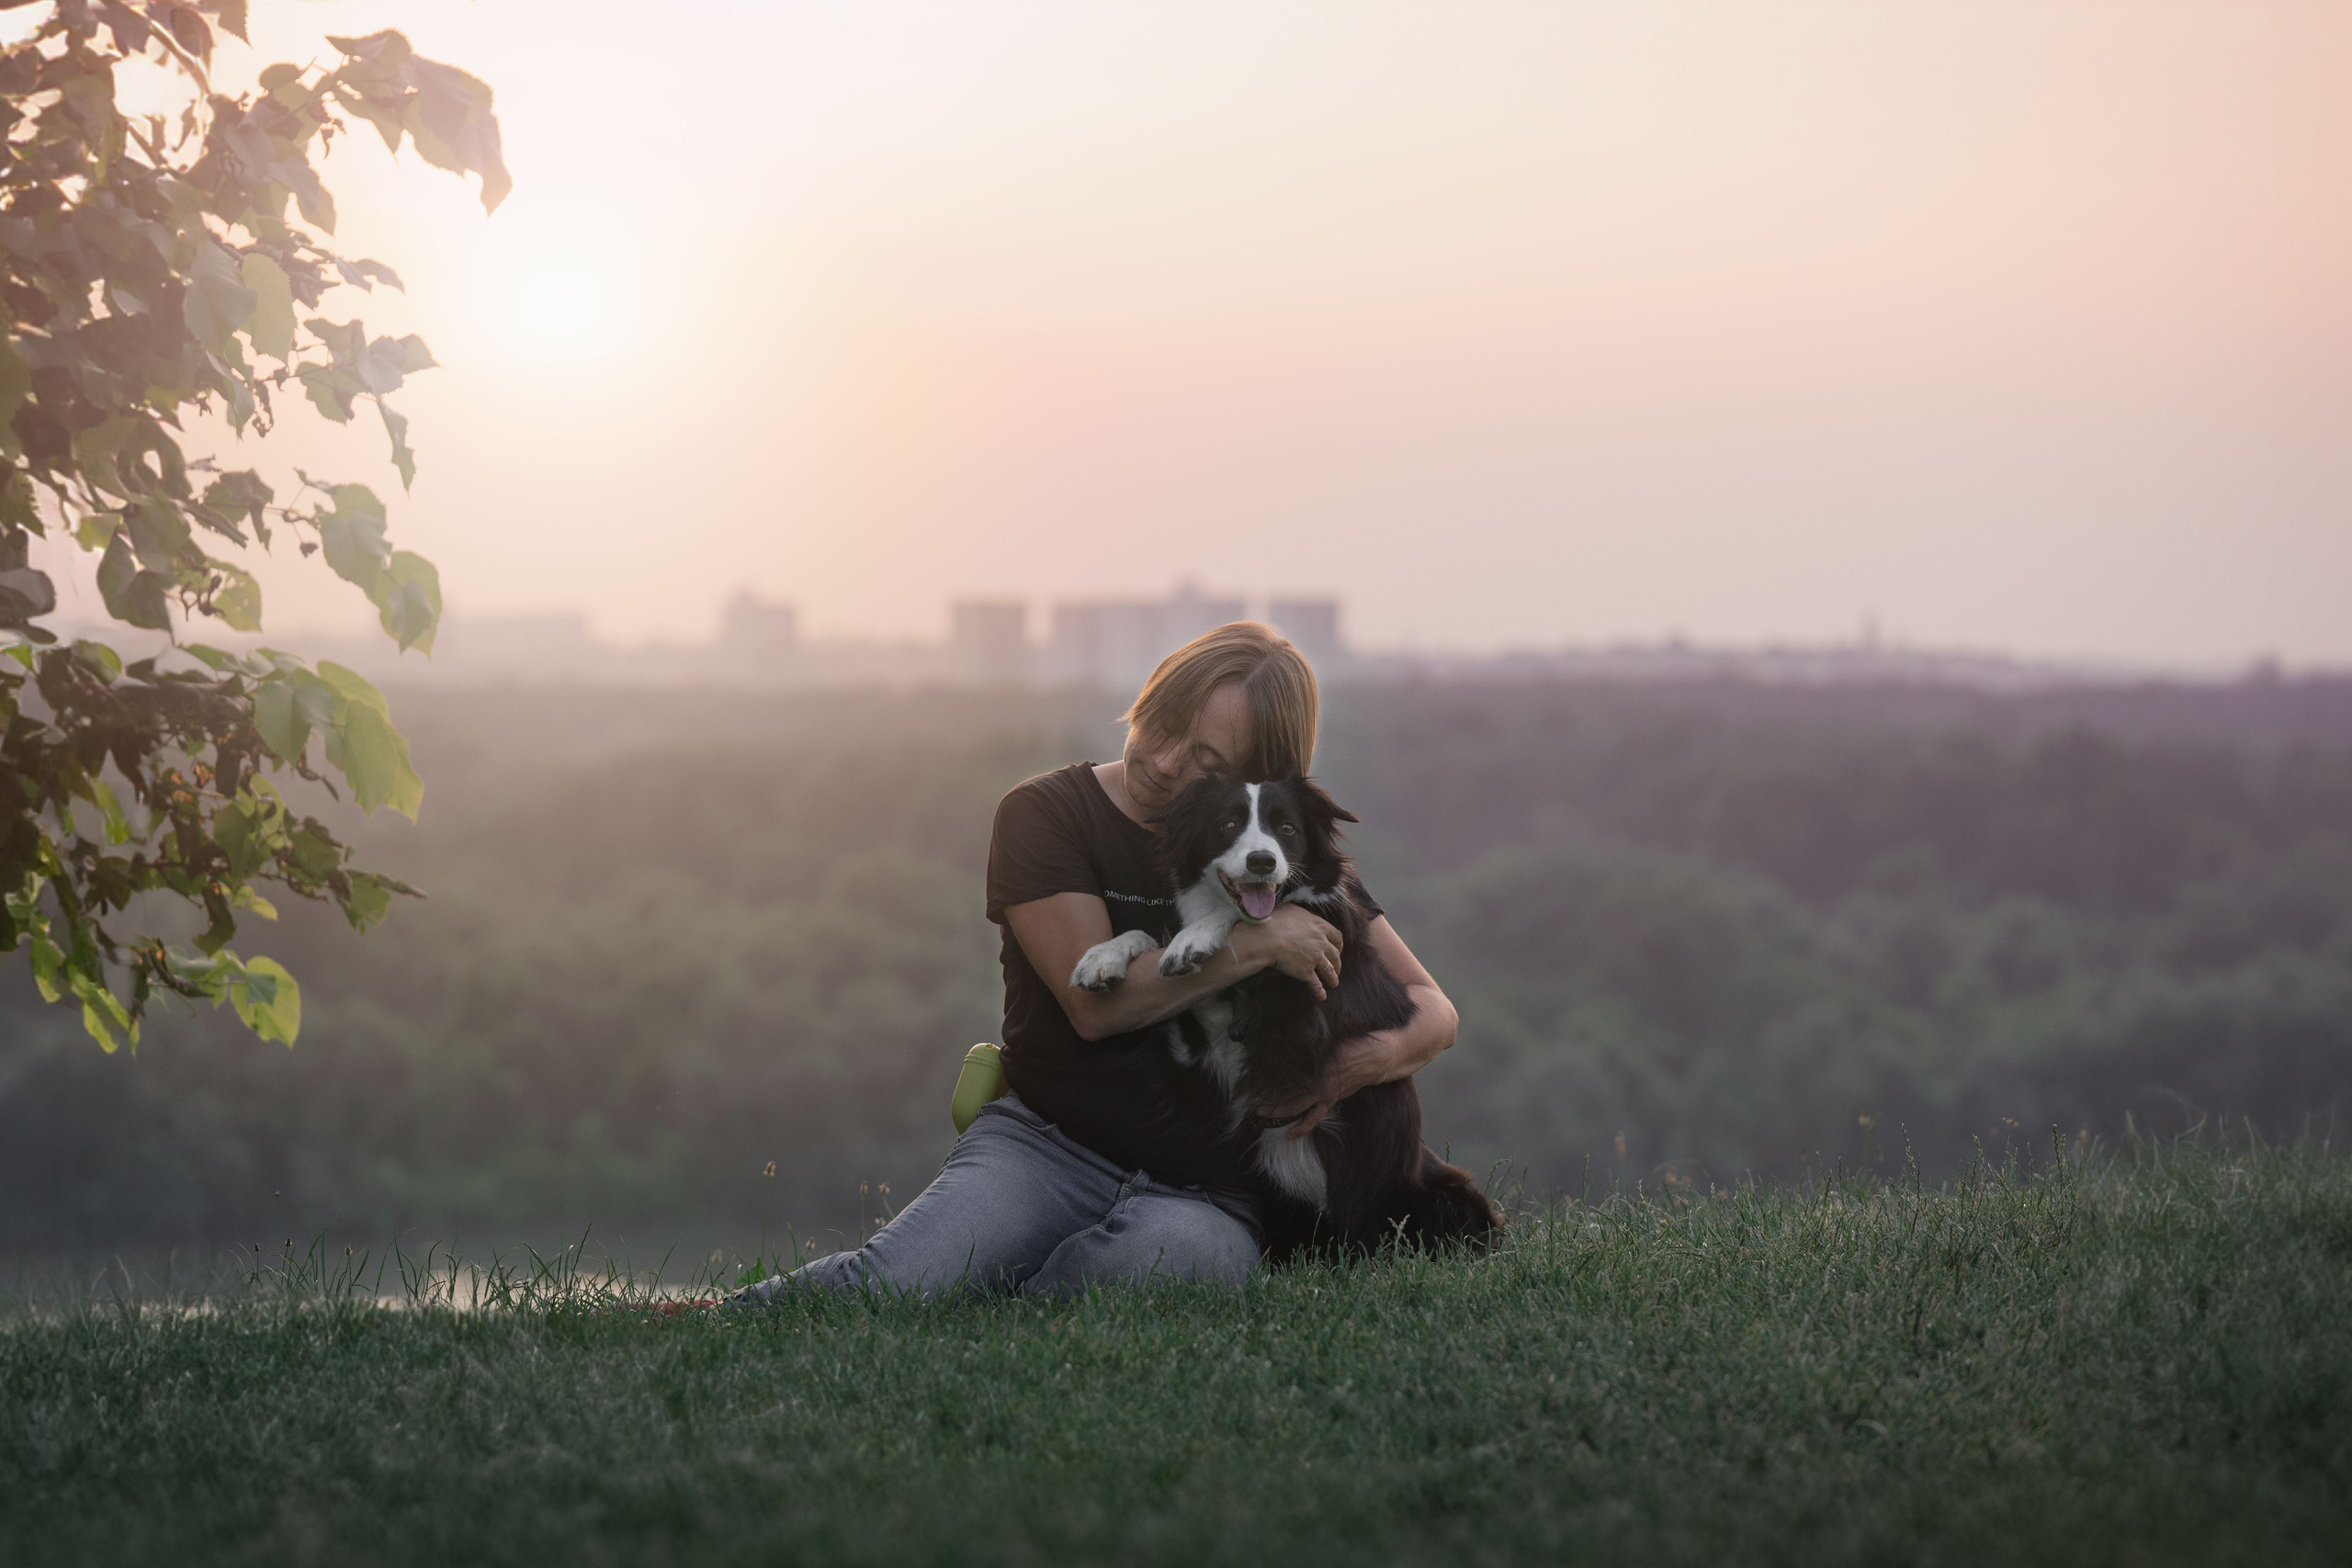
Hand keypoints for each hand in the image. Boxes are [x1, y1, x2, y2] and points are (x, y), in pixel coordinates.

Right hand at [1231, 904, 1342, 999]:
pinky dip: (1319, 991)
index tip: (1338, 949)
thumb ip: (1304, 915)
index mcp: (1320, 926)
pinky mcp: (1306, 972)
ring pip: (1329, 970)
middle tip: (1336, 967)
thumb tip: (1305, 918)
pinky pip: (1316, 984)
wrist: (1266, 938)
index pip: (1336, 936)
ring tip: (1334, 983)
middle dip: (1337, 962)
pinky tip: (1322, 997)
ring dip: (1333, 978)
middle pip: (1335, 955)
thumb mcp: (1293, 910)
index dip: (1338, 944)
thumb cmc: (1275, 921)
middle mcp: (1321, 942)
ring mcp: (1315, 958)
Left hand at [1260, 1031, 1397, 1138]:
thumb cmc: (1357, 1041)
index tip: (1254, 1077)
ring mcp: (1325, 1093)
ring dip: (1280, 1111)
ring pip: (1298, 1106)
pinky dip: (1303, 1126)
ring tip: (1262, 1115)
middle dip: (1270, 1098)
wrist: (1380, 1057)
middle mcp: (1318, 1082)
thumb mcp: (1333, 1036)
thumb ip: (1315, 1040)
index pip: (1288, 1073)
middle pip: (1289, 1092)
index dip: (1270, 1076)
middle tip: (1252, 1100)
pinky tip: (1291, 1134)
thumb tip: (1293, 1034)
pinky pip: (1315, 1116)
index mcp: (1317, 1065)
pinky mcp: (1331, 1099)